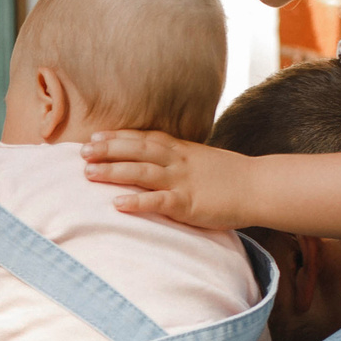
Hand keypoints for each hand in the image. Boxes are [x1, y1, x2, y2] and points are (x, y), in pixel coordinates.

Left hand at [82, 132, 254, 227]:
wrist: (259, 187)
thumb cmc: (229, 177)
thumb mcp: (200, 159)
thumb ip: (178, 157)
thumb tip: (156, 159)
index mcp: (180, 149)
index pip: (144, 138)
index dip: (118, 137)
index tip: (94, 136)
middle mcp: (178, 161)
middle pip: (137, 150)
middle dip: (108, 150)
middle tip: (81, 152)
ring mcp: (182, 181)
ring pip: (142, 172)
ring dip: (113, 171)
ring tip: (87, 173)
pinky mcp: (188, 203)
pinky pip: (158, 202)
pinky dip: (137, 202)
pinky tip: (117, 204)